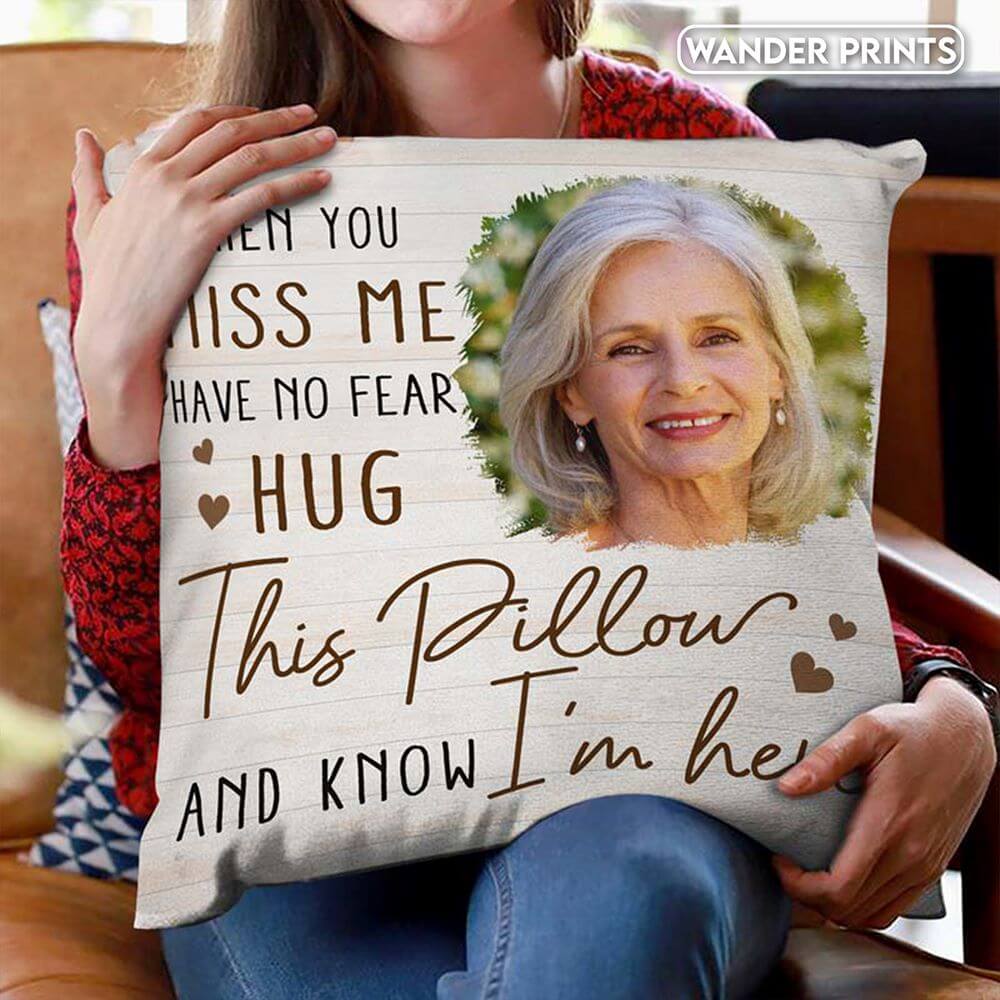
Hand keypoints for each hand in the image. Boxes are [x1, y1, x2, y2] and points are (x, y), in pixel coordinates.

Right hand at [71, 104, 335, 467]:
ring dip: (297, 144)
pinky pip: (262, 197)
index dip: (236, 112)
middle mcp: (166, 176)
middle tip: (311, 113)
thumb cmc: (106, 279)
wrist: (116, 321)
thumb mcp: (91, 218)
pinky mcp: (206, 229)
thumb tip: (83, 137)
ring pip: (253, 158)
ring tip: (330, 139)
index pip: (196, 120)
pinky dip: (296, 184)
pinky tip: (322, 180)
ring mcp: (187, 201)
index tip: (267, 114)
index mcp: (143, 168)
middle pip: (232, 131)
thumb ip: (88, 175)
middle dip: (277, 119)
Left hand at [771, 675, 996, 928]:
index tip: (779, 859)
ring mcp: (924, 866)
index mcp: (888, 824)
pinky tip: (843, 879)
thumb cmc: (914, 730)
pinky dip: (862, 905)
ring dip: (833, 905)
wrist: (965, 739)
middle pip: (848, 910)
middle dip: (807, 895)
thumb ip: (827, 760)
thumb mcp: (868, 730)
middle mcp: (910, 855)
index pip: (837, 888)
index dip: (798, 885)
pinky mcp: (932, 868)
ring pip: (870, 915)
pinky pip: (893, 907)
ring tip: (809, 872)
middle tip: (787, 864)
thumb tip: (787, 787)